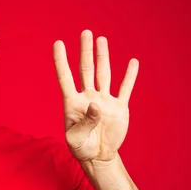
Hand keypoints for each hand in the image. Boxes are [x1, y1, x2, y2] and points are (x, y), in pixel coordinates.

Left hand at [53, 29, 138, 162]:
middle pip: (86, 69)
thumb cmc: (80, 148)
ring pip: (104, 74)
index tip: (58, 43)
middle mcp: (88, 97)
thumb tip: (96, 104)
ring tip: (102, 40)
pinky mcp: (119, 107)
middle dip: (85, 51)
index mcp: (73, 103)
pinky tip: (132, 63)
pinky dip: (129, 76)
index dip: (61, 61)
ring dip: (103, 57)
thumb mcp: (76, 139)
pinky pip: (125, 89)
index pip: (65, 77)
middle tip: (85, 32)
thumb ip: (85, 122)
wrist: (98, 156)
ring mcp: (104, 101)